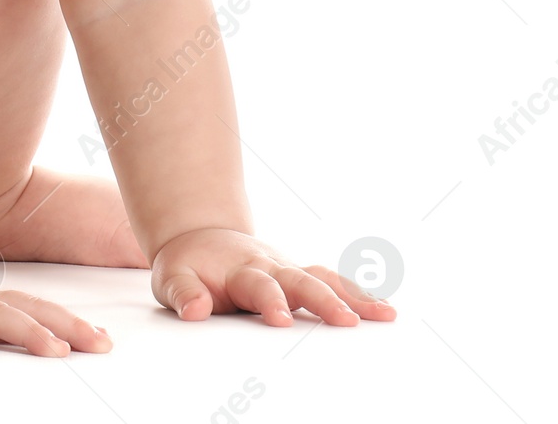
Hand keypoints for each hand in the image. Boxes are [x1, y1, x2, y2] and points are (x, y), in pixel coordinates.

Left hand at [152, 229, 396, 325]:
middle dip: (324, 301)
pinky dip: (358, 294)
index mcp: (239, 269)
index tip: (281, 319)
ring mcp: (289, 270)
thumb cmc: (188, 265)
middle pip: (301, 280)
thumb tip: (195, 311)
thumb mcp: (171, 276)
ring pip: (324, 279)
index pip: (259, 285)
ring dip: (354, 296)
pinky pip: (333, 282)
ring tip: (385, 315)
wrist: (200, 238)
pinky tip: (385, 310)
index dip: (270, 301)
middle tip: (347, 320)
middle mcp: (270, 266)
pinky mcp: (301, 276)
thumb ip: (183, 293)